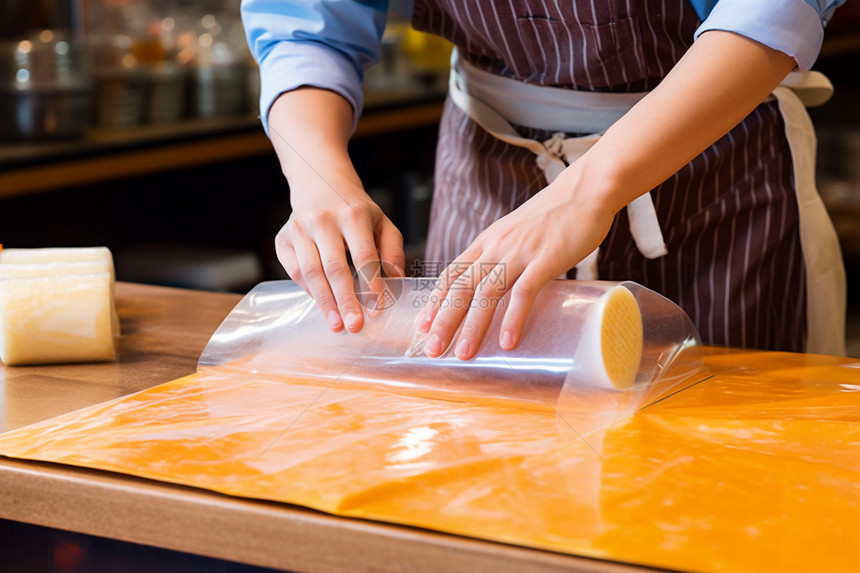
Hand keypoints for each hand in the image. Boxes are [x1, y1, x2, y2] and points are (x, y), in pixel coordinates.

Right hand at [268, 88, 404, 331]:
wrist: (319, 184)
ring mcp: (299, 229)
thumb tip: (397, 280)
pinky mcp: (282, 239)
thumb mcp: (382, 222)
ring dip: (324, 302)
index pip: (363, 255)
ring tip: (336, 324)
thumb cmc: (356, 210)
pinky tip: (323, 306)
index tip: (377, 309)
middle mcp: (323, 220)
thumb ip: (393, 250)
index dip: (370, 285)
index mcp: (353, 215)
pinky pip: (295, 272)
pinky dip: (309, 291)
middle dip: (345, 300)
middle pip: (335, 267)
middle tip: (355, 326)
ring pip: (311, 272)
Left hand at [417, 168, 615, 359]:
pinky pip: (524, 293)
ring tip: (464, 354)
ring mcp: (520, 252)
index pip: (452, 273)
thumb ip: (504, 255)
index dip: (435, 300)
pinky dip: (513, 319)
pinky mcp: (546, 259)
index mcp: (487, 240)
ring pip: (487, 293)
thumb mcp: (517, 232)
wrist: (587, 189)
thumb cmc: (556, 215)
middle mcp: (497, 246)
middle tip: (433, 349)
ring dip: (472, 326)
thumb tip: (498, 286)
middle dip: (444, 320)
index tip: (423, 326)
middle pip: (462, 287)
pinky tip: (508, 341)